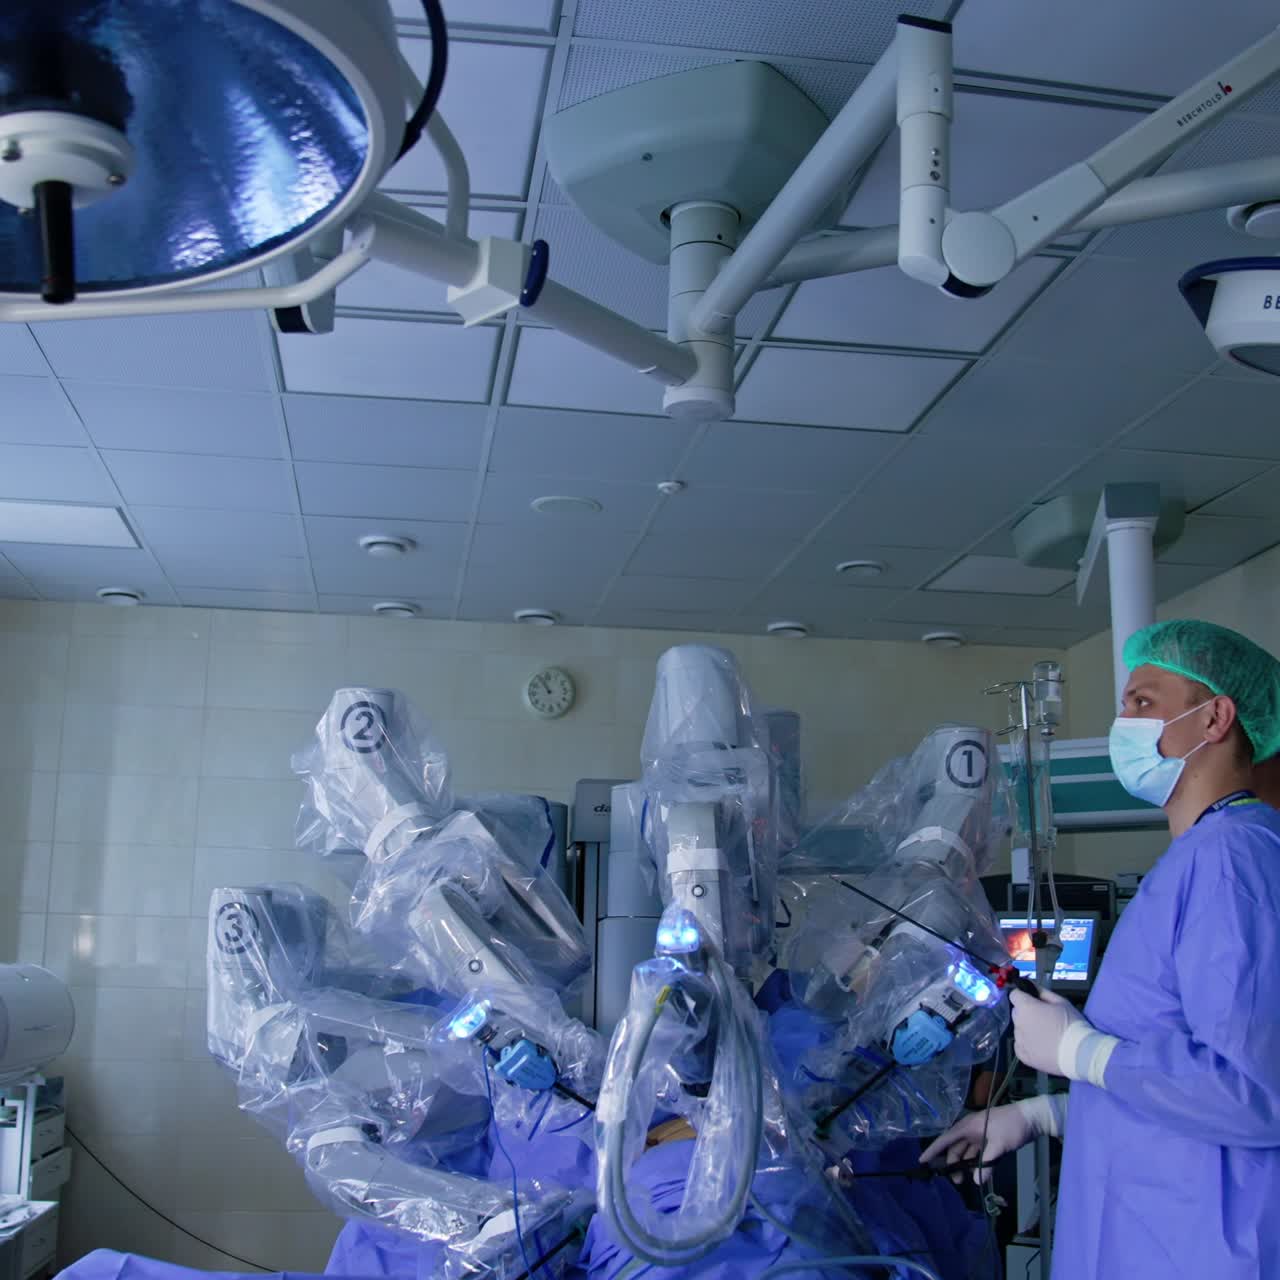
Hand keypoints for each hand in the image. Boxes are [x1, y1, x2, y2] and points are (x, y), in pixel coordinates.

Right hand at [918, 1102, 1040, 1182]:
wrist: (1030, 1118)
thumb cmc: (1012, 1126)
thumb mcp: (1000, 1145)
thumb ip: (987, 1163)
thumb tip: (977, 1181)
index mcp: (968, 1127)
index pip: (945, 1139)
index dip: (933, 1150)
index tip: (922, 1161)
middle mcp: (970, 1130)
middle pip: (955, 1148)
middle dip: (952, 1164)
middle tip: (957, 1182)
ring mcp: (979, 1135)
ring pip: (965, 1151)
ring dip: (963, 1164)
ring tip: (965, 1180)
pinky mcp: (988, 1139)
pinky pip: (976, 1152)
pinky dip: (974, 1162)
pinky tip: (977, 1172)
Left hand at [1011, 989, 1117, 1086]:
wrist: (1081, 1053)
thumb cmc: (1073, 1025)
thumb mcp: (1061, 1002)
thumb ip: (1042, 992)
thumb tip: (1031, 985)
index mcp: (1026, 1008)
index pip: (1014, 995)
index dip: (1023, 996)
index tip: (1032, 1000)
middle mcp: (1019, 1023)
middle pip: (1017, 1012)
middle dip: (1027, 1013)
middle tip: (1044, 1019)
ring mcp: (1020, 1041)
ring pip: (1019, 1029)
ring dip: (1028, 1029)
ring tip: (1046, 1035)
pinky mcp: (1023, 1056)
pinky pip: (1020, 1045)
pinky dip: (1028, 1045)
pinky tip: (1042, 1045)